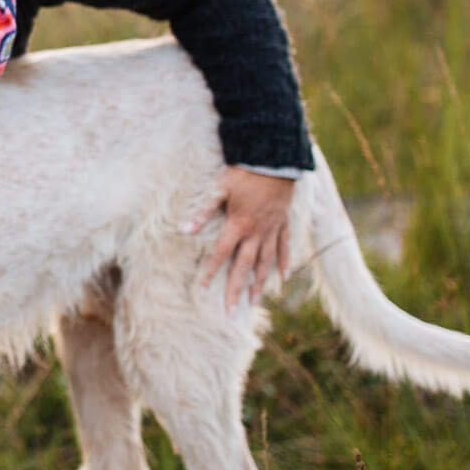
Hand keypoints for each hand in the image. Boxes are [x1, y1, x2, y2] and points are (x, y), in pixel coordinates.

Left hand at [186, 167, 294, 308]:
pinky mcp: (284, 223)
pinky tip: (283, 277)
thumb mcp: (219, 188)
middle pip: (244, 265)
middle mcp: (257, 232)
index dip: (211, 271)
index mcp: (238, 224)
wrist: (275, 159)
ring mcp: (273, 229)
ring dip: (260, 282)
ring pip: (266, 261)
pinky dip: (285, 262)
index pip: (221, 253)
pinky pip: (285, 247)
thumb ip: (203, 211)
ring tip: (254, 301)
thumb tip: (183, 228)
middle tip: (231, 310)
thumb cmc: (244, 172)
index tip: (203, 288)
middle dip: (236, 288)